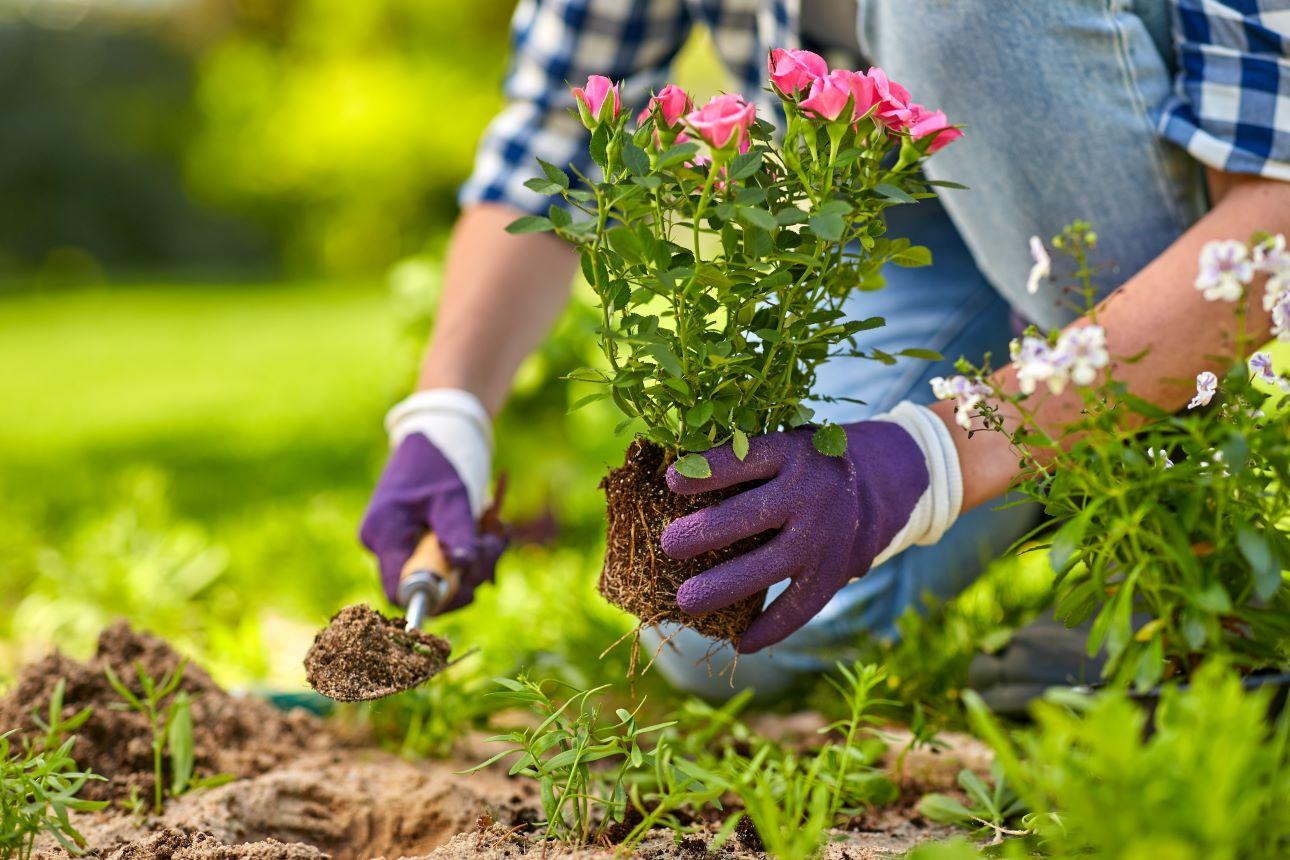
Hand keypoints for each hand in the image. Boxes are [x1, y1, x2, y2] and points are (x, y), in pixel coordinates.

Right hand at [359, 390, 504, 611]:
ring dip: (474, 560)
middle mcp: (385, 541)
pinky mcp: (416, 537)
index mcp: (384, 533)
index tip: (470, 587)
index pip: (400, 589)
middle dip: (466, 573)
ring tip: (496, 531)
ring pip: (440, 572)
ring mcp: (399, 540)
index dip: (436, 597)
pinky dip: (469, 550)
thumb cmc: (441, 458)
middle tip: (495, 546)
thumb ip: (458, 535)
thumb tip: (464, 570)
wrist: (438, 428)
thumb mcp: (453, 497)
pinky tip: (486, 529)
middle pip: (425, 583)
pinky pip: (444, 558)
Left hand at [661, 403, 961, 652]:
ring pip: (769, 566)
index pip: (744, 460)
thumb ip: (742, 460)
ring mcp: (824, 536)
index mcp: (790, 453)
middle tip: (668, 545)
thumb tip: (670, 481)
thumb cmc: (805, 463)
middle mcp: (809, 493)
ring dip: (725, 586)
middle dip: (704, 532)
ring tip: (686, 601)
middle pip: (749, 516)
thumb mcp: (782, 444)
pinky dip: (772, 628)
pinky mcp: (835, 570)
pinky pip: (801, 605)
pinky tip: (741, 643)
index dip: (708, 471)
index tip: (672, 480)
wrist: (881, 480)